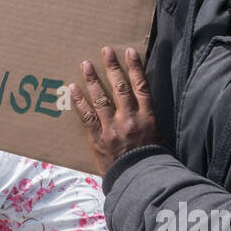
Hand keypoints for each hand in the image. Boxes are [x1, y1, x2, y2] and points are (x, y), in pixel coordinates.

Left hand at [70, 46, 162, 172]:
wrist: (139, 180)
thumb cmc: (150, 160)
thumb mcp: (157, 136)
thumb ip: (148, 119)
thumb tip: (141, 104)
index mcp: (147, 117)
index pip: (142, 86)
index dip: (135, 67)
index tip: (129, 52)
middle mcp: (130, 118)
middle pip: (120, 87)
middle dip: (112, 67)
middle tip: (105, 51)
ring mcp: (112, 127)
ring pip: (101, 98)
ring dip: (93, 79)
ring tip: (86, 64)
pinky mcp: (98, 138)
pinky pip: (87, 116)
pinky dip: (79, 101)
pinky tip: (73, 88)